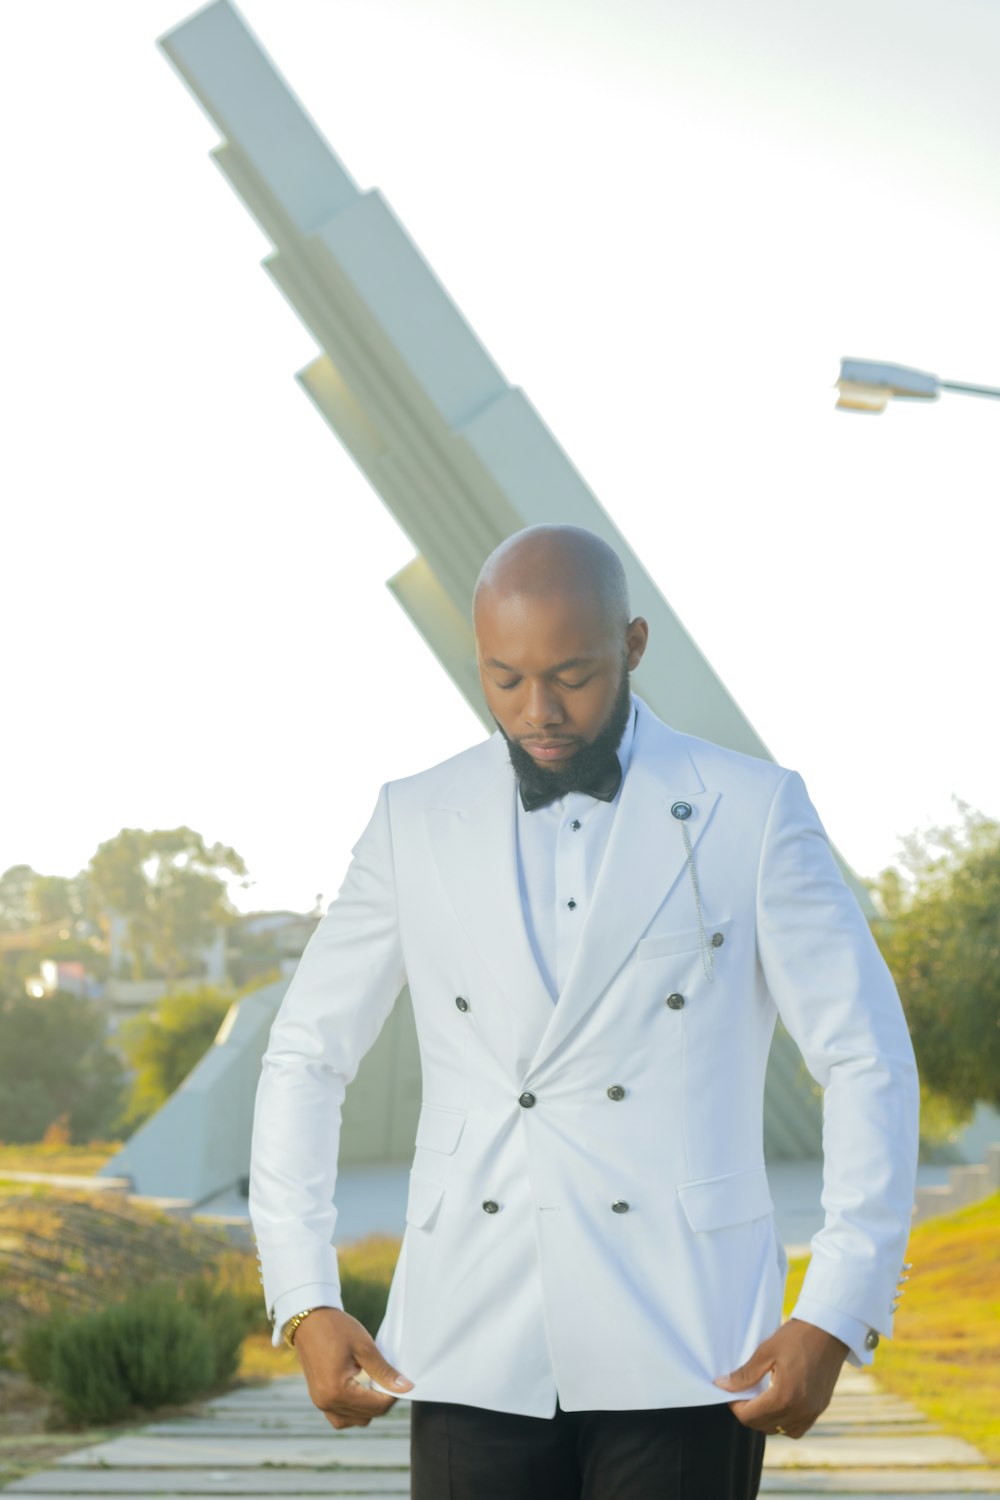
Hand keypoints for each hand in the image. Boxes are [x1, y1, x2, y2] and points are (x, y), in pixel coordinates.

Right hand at [291, 1307, 413, 1429]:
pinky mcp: (318, 1399)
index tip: (403, 1382)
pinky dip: (353, 1411)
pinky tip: (361, 1392)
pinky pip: (340, 1417)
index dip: (394, 1396)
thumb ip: (384, 1371)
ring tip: (375, 1384)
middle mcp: (327, 1402)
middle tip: (390, 1379)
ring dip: (368, 1408)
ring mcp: (320, 1403)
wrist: (308, 1318)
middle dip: (382, 1401)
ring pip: (355, 1421)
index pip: (377, 1406)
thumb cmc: (335, 1328)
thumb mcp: (364, 1346)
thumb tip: (405, 1387)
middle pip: (367, 1416)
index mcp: (338, 1391)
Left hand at [713, 1318, 848, 1438]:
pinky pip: (797, 1428)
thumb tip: (722, 1385)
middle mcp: (800, 1411)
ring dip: (765, 1420)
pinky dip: (784, 1423)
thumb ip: (745, 1374)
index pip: (750, 1416)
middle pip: (763, 1426)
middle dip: (747, 1412)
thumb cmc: (797, 1336)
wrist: (829, 1330)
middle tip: (742, 1392)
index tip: (729, 1391)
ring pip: (780, 1430)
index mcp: (784, 1397)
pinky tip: (777, 1405)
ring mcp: (812, 1412)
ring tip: (758, 1398)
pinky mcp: (820, 1408)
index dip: (735, 1406)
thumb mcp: (766, 1351)